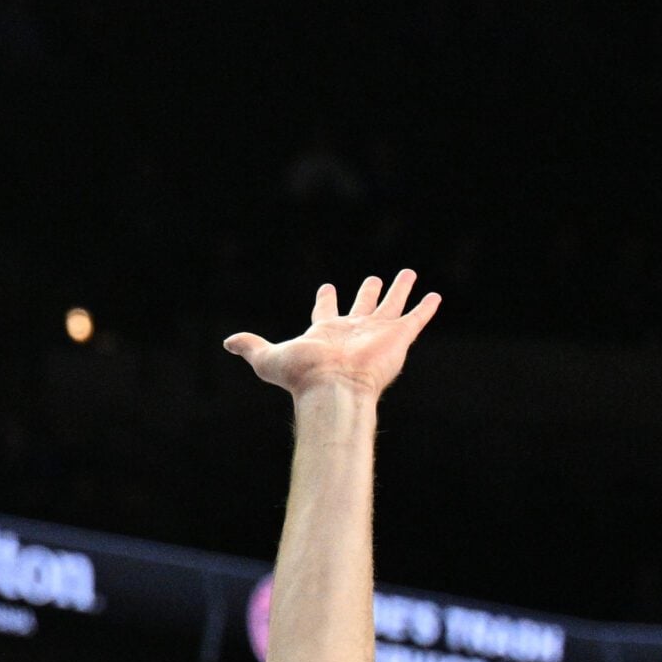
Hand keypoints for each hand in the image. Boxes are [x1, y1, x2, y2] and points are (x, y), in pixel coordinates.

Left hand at [224, 271, 439, 399]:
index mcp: (326, 332)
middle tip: (372, 279)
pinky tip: (434, 296)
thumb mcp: (268, 357)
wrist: (332, 387)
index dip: (326, 299)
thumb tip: (228, 342)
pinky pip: (415, 318)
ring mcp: (377, 333)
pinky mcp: (398, 337)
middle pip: (362, 306)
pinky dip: (425, 308)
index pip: (325, 311)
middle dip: (367, 293)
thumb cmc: (301, 375)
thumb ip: (251, 346)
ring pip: (391, 305)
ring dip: (399, 290)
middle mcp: (353, 331)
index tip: (327, 288)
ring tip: (407, 274)